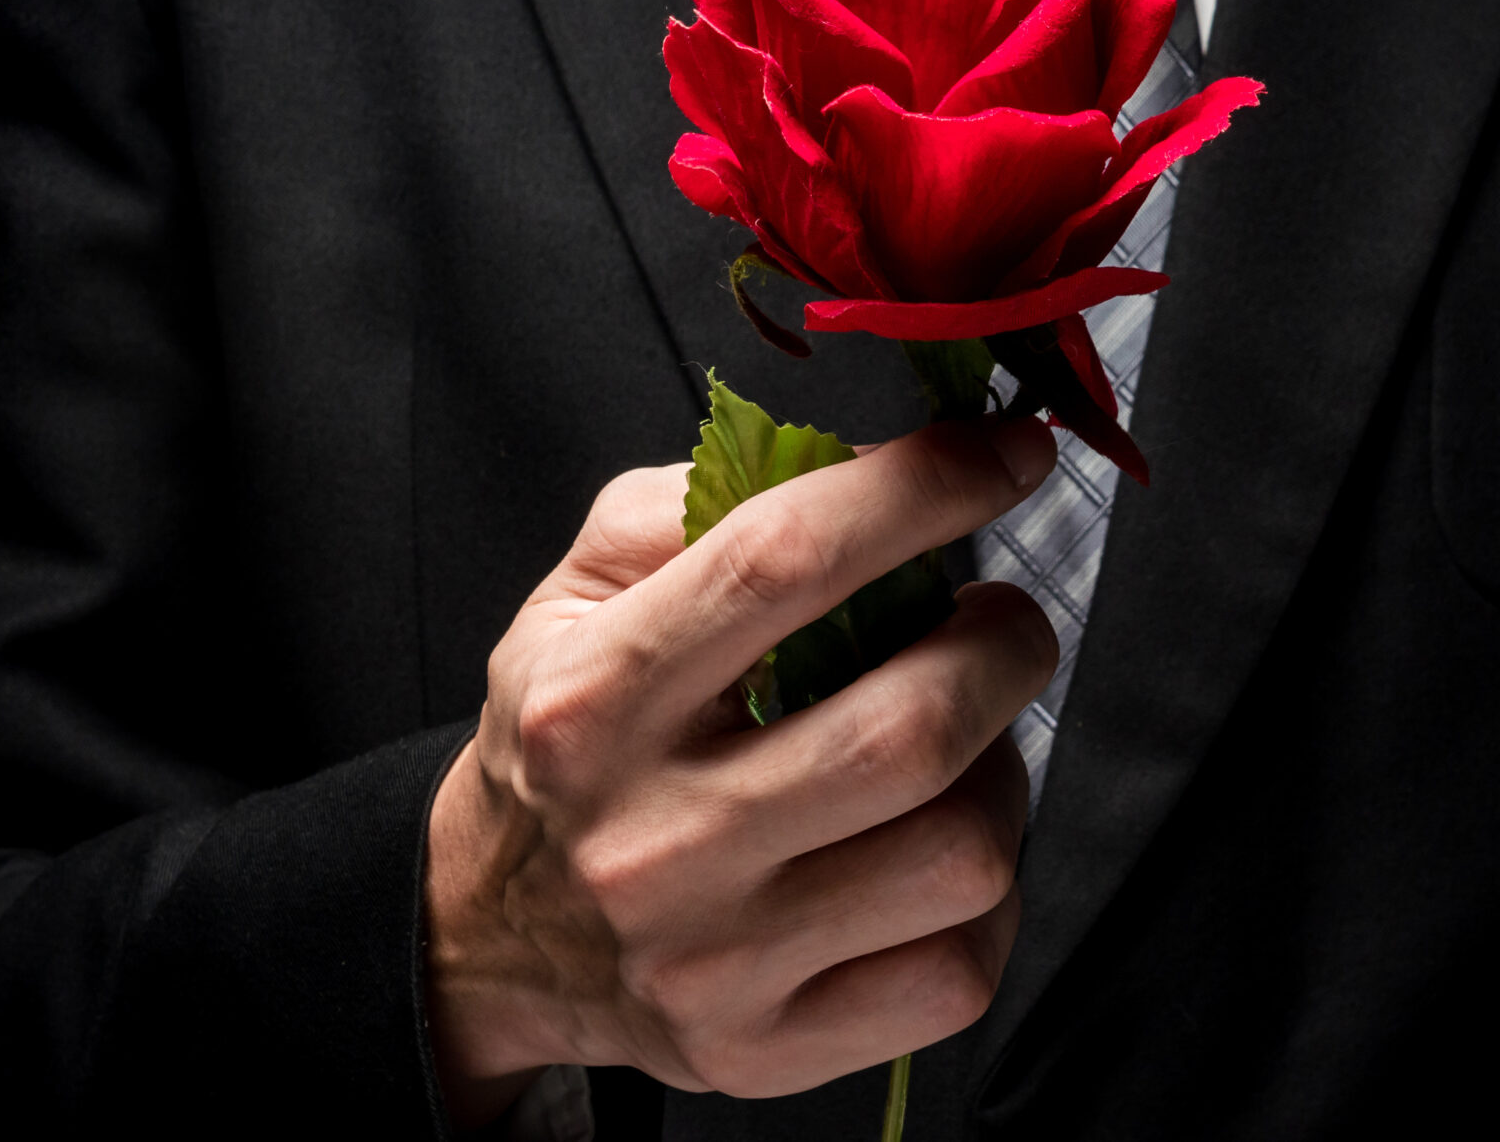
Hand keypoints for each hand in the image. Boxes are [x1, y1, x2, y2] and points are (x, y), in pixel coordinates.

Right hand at [421, 414, 1060, 1123]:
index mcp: (596, 700)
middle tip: (1002, 620)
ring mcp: (715, 962)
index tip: (1008, 450)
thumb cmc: (569, 737)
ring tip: (964, 745)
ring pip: (959, 855)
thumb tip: (870, 463)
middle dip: (1004, 645)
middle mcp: (650, 839)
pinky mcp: (770, 1049)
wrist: (491, 932)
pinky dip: (987, 897)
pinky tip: (939, 847)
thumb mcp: (576, 592)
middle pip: (907, 728)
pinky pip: (959, 971)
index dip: (926, 488)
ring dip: (1003, 774)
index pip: (786, 562)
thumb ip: (699, 500)